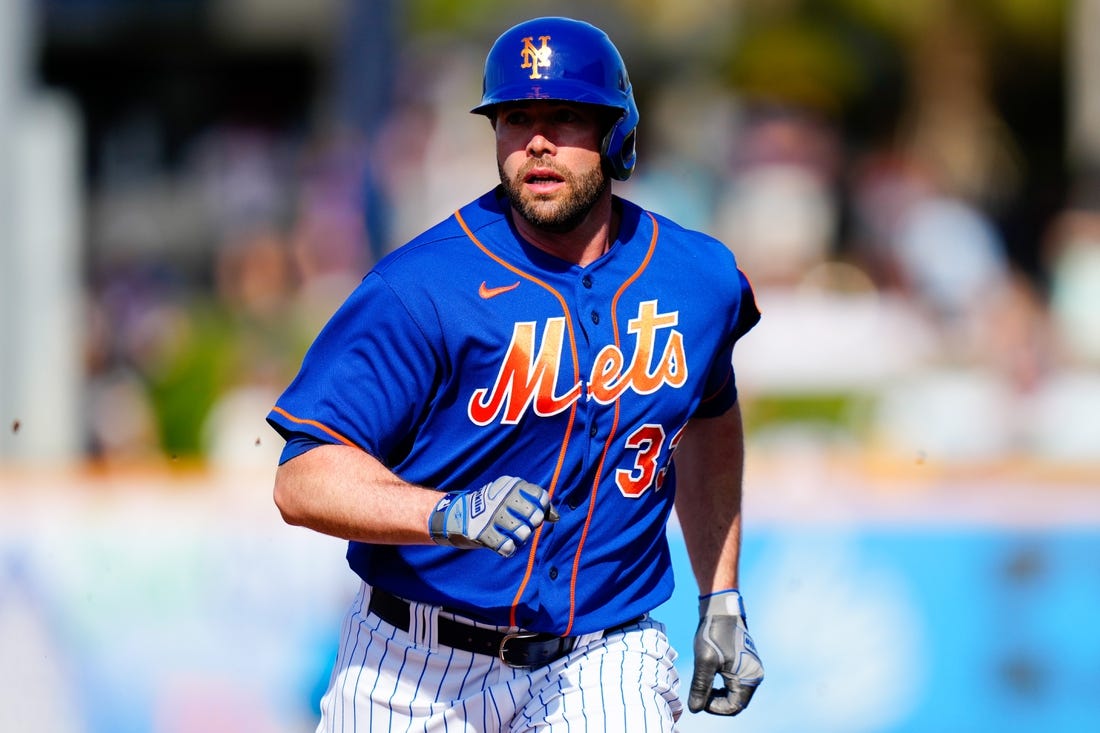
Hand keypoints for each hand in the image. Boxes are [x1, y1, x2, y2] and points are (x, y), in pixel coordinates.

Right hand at [428, 476, 557, 556]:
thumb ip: (537, 505)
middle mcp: (503, 497)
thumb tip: (557, 518)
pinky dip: (508, 548)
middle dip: (531, 525)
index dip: (542, 508)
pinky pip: (508, 547)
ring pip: (524, 534)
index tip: (533, 512)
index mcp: (512, 485)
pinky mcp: (483, 533)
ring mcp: (493, 516)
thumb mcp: (513, 498)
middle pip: (535, 517)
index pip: (541, 497)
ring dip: (519, 538)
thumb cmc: (495, 508)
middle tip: (520, 525)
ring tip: (510, 534)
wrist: (459, 515)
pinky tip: (502, 542)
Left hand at [688, 589, 763, 715]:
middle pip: (735, 701)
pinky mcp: (745, 662)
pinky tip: (709, 675)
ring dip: (718, 693)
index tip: (699, 697)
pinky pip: (734, 681)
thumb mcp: (704, 661)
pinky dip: (721, 684)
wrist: (720, 608)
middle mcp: (755, 675)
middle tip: (700, 691)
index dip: (714, 707)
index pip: (733, 707)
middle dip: (716, 701)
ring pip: (734, 692)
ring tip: (703, 683)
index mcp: (749, 678)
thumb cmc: (713, 632)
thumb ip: (700, 687)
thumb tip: (695, 708)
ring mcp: (751, 668)